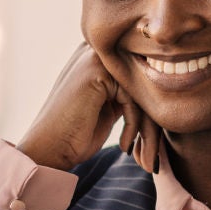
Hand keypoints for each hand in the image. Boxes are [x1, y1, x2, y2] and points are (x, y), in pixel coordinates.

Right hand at [16, 43, 160, 173]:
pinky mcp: (97, 71)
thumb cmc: (76, 134)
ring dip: (148, 130)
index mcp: (98, 56)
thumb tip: (162, 90)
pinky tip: (125, 145)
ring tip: (147, 159)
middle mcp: (96, 50)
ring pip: (142, 92)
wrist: (48, 149)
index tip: (151, 144)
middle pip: (144, 82)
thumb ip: (127, 92)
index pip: (140, 77)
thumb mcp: (107, 107)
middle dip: (153, 122)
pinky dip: (133, 126)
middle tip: (153, 157)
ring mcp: (95, 58)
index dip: (152, 110)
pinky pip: (132, 98)